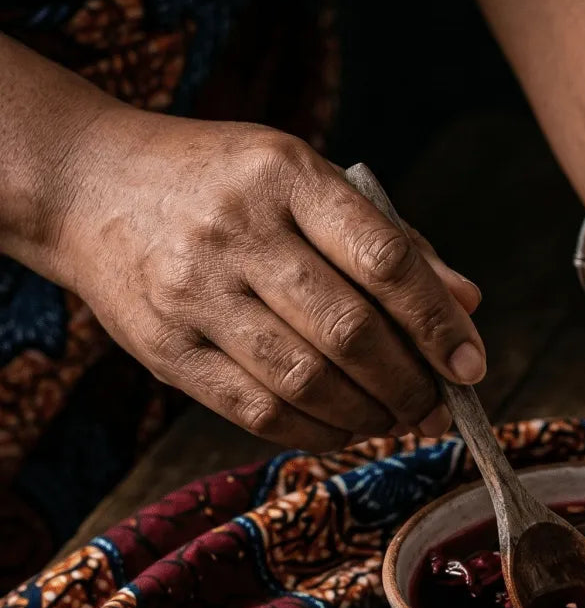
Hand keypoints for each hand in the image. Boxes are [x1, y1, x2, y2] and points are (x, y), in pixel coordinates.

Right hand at [53, 110, 486, 448]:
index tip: (471, 363)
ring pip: (306, 380)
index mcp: (286, 176)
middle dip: (411, 383)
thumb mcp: (307, 181)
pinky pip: (258, 412)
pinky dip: (318, 430)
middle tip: (437, 405)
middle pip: (350, 332)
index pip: (384, 259)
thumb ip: (389, 241)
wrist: (90, 186)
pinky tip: (345, 425)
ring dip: (370, 415)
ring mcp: (195, 292)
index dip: (437, 321)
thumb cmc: (225, 185)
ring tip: (398, 418)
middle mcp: (237, 231)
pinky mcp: (166, 348)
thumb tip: (468, 303)